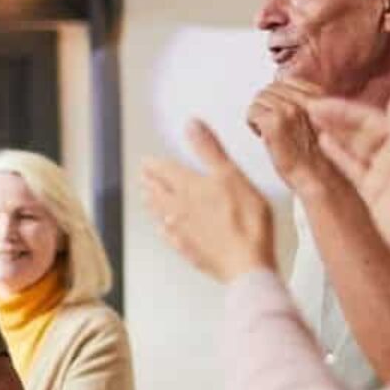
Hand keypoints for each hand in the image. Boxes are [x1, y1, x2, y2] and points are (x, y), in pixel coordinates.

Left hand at [141, 120, 275, 282]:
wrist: (247, 264)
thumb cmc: (245, 220)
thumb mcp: (231, 175)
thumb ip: (209, 150)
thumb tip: (191, 125)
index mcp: (188, 187)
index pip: (164, 171)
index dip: (154, 164)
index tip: (146, 161)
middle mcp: (179, 208)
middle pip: (158, 192)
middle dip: (149, 182)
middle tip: (142, 177)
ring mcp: (181, 231)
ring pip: (160, 213)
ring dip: (152, 203)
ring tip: (147, 197)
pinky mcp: (189, 250)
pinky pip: (170, 236)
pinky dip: (164, 228)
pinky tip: (164, 228)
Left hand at [247, 80, 328, 188]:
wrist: (317, 177)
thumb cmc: (315, 154)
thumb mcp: (316, 119)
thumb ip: (303, 102)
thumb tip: (278, 90)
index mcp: (317, 97)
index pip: (284, 80)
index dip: (276, 97)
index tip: (279, 112)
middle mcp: (303, 101)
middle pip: (268, 89)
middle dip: (266, 106)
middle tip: (273, 126)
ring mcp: (288, 111)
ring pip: (258, 100)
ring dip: (259, 115)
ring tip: (270, 132)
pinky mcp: (274, 124)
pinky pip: (251, 112)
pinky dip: (252, 125)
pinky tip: (264, 137)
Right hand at [308, 92, 389, 271]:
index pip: (370, 119)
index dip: (344, 110)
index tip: (318, 104)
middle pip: (359, 130)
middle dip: (334, 118)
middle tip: (305, 109)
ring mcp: (381, 172)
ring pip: (352, 147)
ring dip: (332, 133)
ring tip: (307, 123)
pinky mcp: (372, 190)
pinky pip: (350, 167)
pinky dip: (335, 155)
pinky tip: (321, 146)